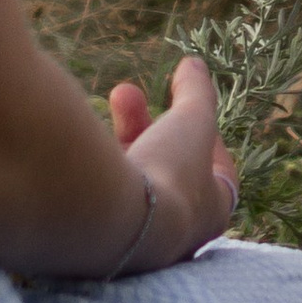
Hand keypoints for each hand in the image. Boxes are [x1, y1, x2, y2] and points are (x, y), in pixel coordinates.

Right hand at [103, 55, 240, 270]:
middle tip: (123, 93)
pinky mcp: (99, 236)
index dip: (204, 136)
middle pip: (166, 169)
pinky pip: (104, 194)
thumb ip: (196, 93)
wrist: (115, 223)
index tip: (186, 109)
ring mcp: (137, 238)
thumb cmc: (169, 173)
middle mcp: (176, 232)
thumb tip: (194, 65)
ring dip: (124, 134)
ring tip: (112, 97)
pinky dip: (100, 162)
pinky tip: (86, 139)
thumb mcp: (192, 121)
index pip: (215, 172)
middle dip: (146, 124)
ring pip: (133, 179)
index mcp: (211, 212)